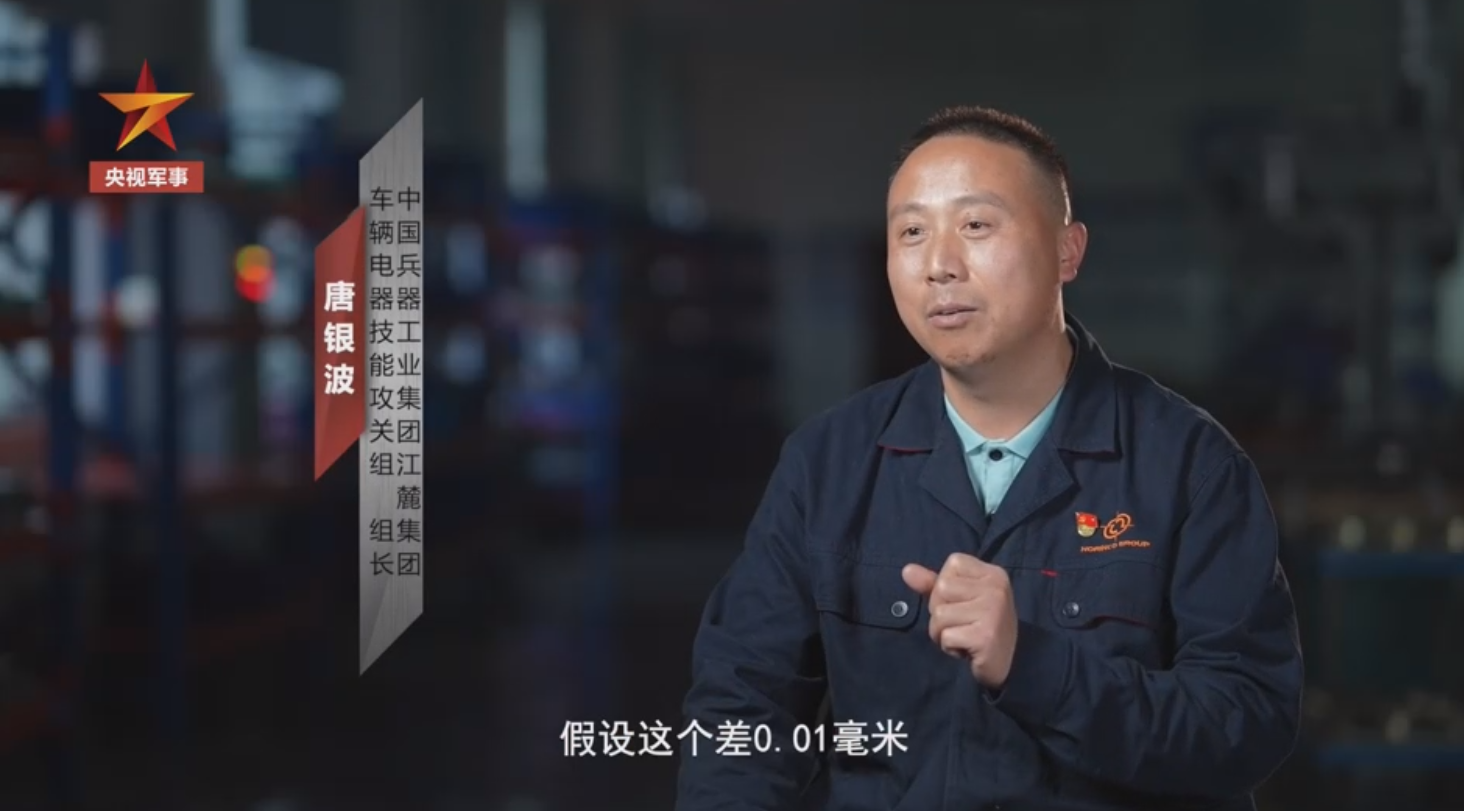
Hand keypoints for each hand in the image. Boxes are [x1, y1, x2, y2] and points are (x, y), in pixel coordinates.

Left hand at [901, 553, 1018, 689]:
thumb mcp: (958, 599)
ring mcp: (993, 611)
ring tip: (964, 637)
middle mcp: (996, 588)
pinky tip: (968, 650)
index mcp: (993, 574)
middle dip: (941, 612)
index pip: (953, 563)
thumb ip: (933, 583)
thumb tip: (907, 570)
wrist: (1007, 664)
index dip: (946, 586)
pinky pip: (946, 636)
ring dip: (943, 632)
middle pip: (941, 589)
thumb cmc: (980, 626)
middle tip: (963, 625)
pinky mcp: (985, 636)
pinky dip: (950, 647)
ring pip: (939, 614)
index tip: (964, 604)